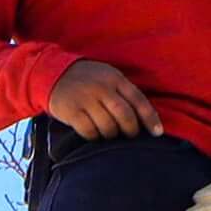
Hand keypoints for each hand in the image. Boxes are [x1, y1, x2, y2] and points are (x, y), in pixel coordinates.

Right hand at [46, 59, 160, 139]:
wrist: (53, 73)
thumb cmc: (87, 79)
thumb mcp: (108, 77)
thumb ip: (124, 92)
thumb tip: (144, 118)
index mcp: (115, 78)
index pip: (138, 100)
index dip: (150, 119)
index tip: (157, 133)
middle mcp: (101, 87)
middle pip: (125, 116)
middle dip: (131, 130)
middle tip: (129, 135)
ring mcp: (85, 99)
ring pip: (108, 127)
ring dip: (112, 135)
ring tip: (109, 133)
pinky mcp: (71, 111)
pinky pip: (90, 132)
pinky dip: (95, 137)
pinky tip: (94, 133)